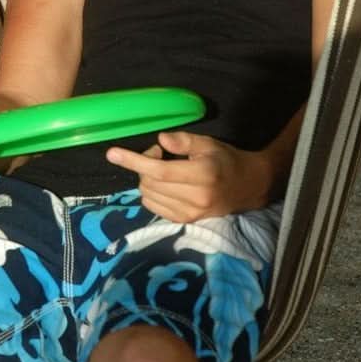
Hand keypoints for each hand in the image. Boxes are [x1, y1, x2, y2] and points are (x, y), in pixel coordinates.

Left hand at [106, 131, 273, 222]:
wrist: (248, 186)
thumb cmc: (226, 159)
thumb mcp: (208, 143)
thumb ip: (183, 141)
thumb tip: (159, 140)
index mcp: (202, 174)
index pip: (159, 170)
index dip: (133, 161)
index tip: (112, 153)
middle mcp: (195, 198)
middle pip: (150, 183)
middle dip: (144, 165)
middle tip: (159, 154)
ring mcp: (189, 213)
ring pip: (148, 196)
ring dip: (147, 180)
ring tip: (164, 169)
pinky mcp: (185, 221)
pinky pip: (154, 207)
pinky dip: (151, 192)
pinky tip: (164, 184)